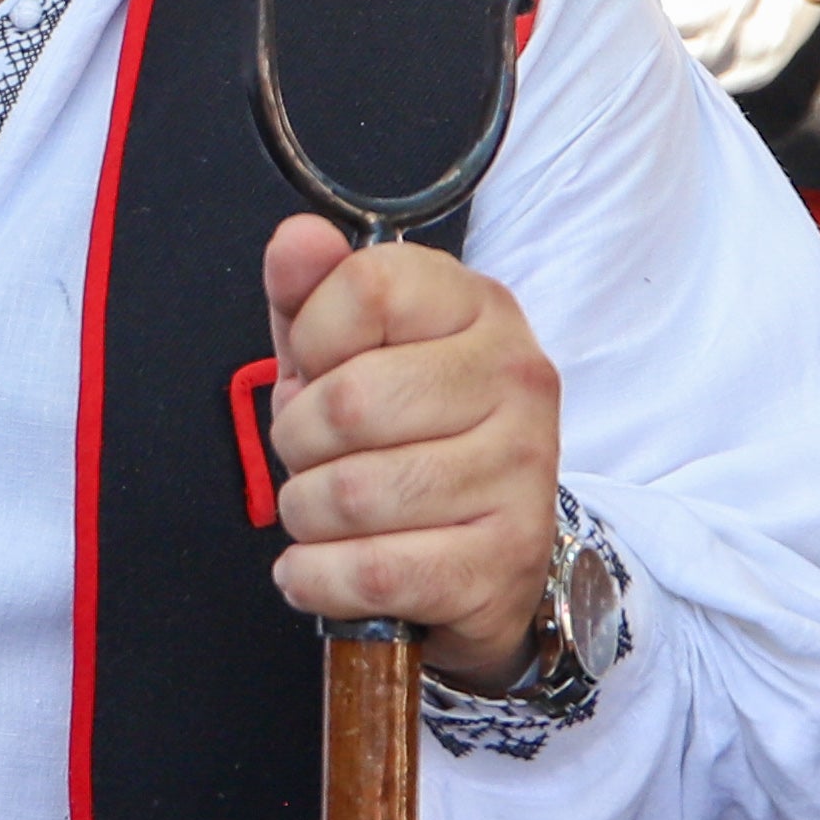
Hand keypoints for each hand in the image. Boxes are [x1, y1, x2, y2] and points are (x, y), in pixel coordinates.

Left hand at [261, 216, 567, 684]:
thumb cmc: (402, 433)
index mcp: (478, 306)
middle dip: (298, 440)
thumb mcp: (346, 349)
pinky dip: (318, 577)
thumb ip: (312, 289)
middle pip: (350, 400)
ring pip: (353, 494)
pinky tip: (319, 566)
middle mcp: (517, 378)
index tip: (317, 369)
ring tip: (324, 510)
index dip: (312, 337)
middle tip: (314, 454)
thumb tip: (296, 241)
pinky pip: (373, 572)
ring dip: (306, 512)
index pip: (368, 287)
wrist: (482, 550)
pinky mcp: (506, 559)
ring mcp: (522, 472)